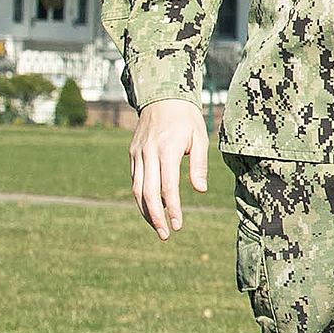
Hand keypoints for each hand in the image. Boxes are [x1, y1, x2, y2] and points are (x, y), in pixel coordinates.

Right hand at [131, 100, 207, 239]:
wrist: (162, 97)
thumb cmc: (187, 118)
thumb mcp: (200, 138)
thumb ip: (199, 165)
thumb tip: (199, 190)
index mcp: (167, 150)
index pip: (168, 186)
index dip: (172, 208)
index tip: (177, 225)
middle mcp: (148, 154)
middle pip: (147, 193)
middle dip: (155, 217)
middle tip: (165, 234)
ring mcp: (137, 154)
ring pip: (136, 189)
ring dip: (145, 210)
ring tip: (157, 226)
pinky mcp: (133, 154)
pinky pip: (135, 180)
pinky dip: (141, 197)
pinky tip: (151, 207)